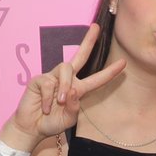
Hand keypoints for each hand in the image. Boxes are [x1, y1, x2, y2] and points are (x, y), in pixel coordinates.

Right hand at [6, 22, 126, 142]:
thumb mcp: (68, 119)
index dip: (109, 72)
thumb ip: (74, 108)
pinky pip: (47, 82)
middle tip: (96, 27)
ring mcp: (52, 77)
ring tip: (60, 102)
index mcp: (77, 89)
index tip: (123, 63)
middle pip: (79, 56)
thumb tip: (72, 90)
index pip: (96, 79)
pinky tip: (45, 108)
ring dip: (64, 85)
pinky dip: (48, 97)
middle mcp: (66, 80)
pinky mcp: (38, 79)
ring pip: (65, 68)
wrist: (31, 128)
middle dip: (88, 41)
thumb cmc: (51, 123)